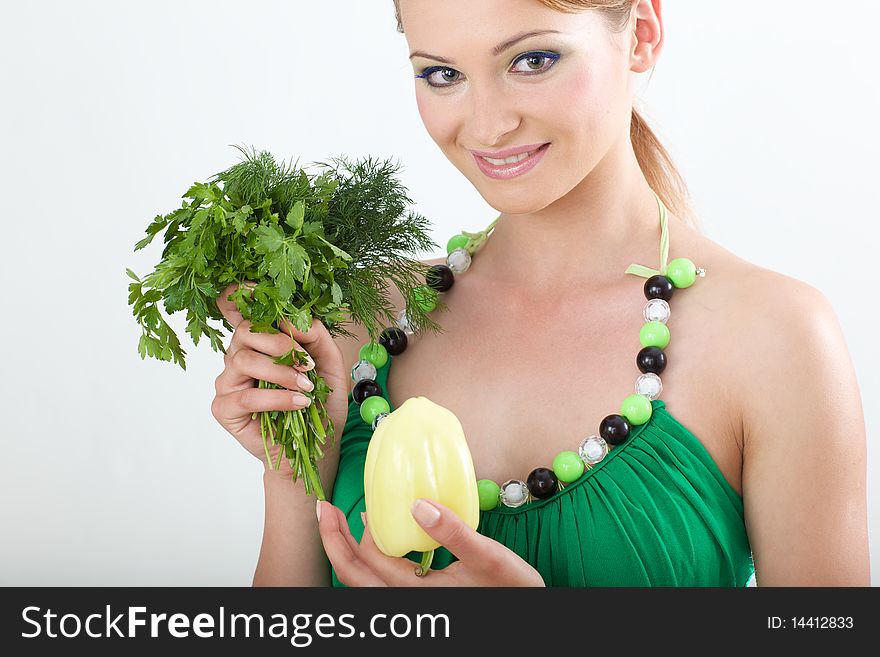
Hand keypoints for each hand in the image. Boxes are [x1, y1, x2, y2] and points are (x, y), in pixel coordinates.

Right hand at [210, 281, 350, 478]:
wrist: (314, 451)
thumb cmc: (318, 406)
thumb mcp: (330, 366)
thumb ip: (318, 338)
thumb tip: (298, 321)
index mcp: (260, 342)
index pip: (242, 311)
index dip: (242, 295)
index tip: (254, 287)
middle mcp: (238, 356)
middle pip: (246, 332)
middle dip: (279, 342)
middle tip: (307, 362)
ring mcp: (227, 382)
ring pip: (242, 360)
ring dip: (280, 371)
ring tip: (306, 385)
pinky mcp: (224, 409)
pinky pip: (245, 396)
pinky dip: (276, 397)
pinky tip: (299, 403)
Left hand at [317, 498, 544, 586]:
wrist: (528, 619)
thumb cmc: (513, 591)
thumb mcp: (490, 558)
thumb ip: (454, 532)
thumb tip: (418, 504)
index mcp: (417, 595)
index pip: (370, 563)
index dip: (354, 533)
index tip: (353, 503)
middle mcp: (407, 606)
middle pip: (353, 579)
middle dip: (333, 543)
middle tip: (323, 510)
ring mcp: (412, 608)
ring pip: (363, 586)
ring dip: (347, 554)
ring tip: (341, 524)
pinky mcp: (421, 604)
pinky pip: (380, 586)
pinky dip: (368, 563)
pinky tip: (377, 542)